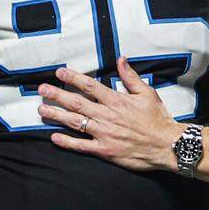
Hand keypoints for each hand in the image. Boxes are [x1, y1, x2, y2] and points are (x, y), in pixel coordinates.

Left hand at [37, 57, 183, 172]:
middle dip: (57, 95)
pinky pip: (82, 146)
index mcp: (116, 101)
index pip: (90, 86)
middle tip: (41, 90)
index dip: (73, 78)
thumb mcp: (147, 93)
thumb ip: (130, 77)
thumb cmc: (158, 119)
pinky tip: (54, 137)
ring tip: (42, 110)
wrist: (166, 145)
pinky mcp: (105, 150)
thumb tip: (121, 60)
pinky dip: (67, 142)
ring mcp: (104, 134)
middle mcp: (107, 116)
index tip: (59, 72)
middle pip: (77, 103)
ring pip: (75, 122)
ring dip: (57, 115)